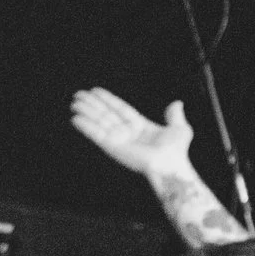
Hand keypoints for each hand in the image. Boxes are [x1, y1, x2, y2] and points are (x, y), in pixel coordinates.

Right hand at [70, 88, 192, 179]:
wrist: (170, 165)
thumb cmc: (177, 151)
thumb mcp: (179, 129)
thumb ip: (174, 116)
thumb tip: (177, 103)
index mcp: (140, 126)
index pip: (120, 109)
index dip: (108, 100)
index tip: (95, 90)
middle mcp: (127, 133)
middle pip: (106, 114)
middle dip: (92, 104)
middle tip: (78, 94)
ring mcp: (119, 140)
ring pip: (99, 122)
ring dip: (86, 112)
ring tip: (74, 103)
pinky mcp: (112, 147)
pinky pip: (97, 134)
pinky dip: (86, 127)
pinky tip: (75, 118)